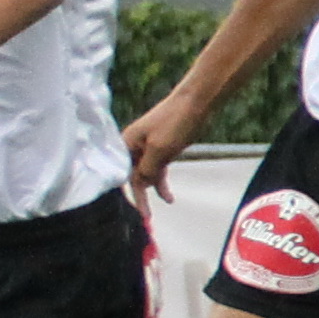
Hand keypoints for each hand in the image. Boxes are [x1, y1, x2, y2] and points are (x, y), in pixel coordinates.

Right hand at [123, 91, 209, 205]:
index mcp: (127, 143)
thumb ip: (147, 170)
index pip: (123, 174)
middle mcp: (133, 145)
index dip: (129, 193)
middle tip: (148, 216)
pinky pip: (157, 168)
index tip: (138, 212)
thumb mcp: (160, 150)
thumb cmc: (175, 123)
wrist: (195, 102)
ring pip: (146, 172)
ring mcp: (147, 146)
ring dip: (154, 188)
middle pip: (132, 175)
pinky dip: (161, 181)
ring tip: (167, 202)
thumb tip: (139, 185)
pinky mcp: (161, 146)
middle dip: (140, 195)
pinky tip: (168, 194)